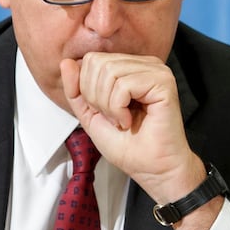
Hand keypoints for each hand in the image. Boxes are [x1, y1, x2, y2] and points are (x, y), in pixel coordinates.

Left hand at [59, 52, 203, 204]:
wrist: (153, 169)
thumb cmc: (129, 146)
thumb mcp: (90, 115)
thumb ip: (77, 89)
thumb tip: (66, 62)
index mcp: (131, 67)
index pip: (92, 59)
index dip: (87, 88)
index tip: (104, 112)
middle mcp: (145, 64)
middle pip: (98, 63)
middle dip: (95, 96)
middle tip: (112, 118)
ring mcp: (156, 71)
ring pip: (109, 71)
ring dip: (107, 104)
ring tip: (121, 120)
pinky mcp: (163, 82)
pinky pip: (124, 85)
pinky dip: (118, 108)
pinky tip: (129, 120)